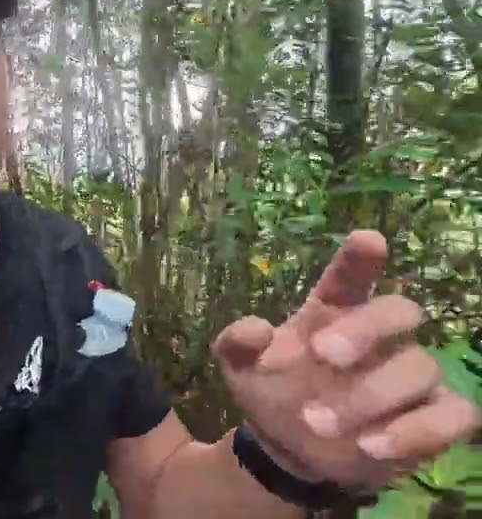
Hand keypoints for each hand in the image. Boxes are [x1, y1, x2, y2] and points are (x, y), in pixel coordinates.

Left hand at [212, 230, 480, 489]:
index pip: (352, 277)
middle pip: (400, 310)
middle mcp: (380, 336)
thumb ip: (237, 344)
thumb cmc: (273, 390)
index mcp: (333, 310)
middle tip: (323, 353)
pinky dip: (417, 431)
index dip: (361, 258)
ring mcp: (412, 375)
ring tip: (315, 422)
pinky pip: (453, 415)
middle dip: (367, 328)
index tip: (368, 241)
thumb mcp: (240, 369)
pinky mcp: (434, 417)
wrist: (292, 449)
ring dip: (369, 397)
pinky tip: (372, 445)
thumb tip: (254, 330)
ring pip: (419, 368)